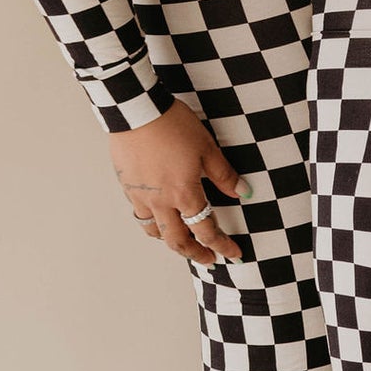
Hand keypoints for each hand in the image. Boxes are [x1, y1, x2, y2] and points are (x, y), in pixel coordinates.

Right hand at [111, 99, 244, 267]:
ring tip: (181, 241)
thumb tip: (243, 192)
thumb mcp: (206, 148)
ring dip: (170, 241)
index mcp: (184, 194)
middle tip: (208, 259)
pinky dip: (151, 222)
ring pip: (154, 231)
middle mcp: (161, 202)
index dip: (222, 245)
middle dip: (195, 254)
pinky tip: (158, 216)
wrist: (136, 111)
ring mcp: (140, 196)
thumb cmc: (172, 126)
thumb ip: (224, 175)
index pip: (206, 230)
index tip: (233, 253)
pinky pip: (139, 214)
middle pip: (177, 241)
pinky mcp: (127, 187)